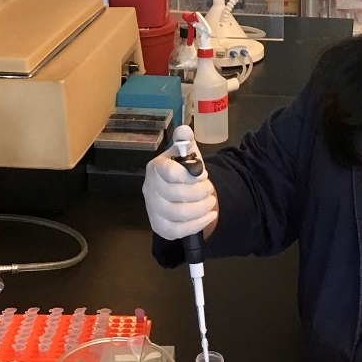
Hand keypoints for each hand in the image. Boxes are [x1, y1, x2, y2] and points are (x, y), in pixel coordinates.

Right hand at [143, 125, 217, 240]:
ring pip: (178, 214)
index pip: (169, 172)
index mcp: (156, 168)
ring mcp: (153, 209)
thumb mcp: (187, 152)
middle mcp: (150, 189)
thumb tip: (184, 130)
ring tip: (211, 201)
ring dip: (201, 208)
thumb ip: (186, 140)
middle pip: (175, 194)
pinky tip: (209, 215)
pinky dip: (198, 224)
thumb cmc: (183, 170)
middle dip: (199, 192)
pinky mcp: (160, 226)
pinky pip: (178, 231)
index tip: (203, 174)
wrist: (180, 191)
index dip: (190, 175)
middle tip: (209, 188)